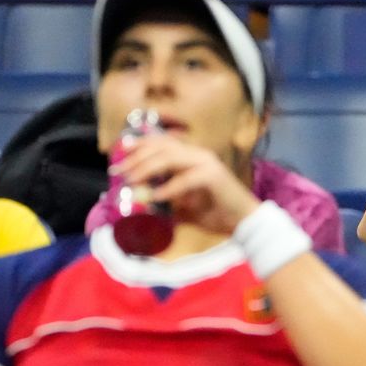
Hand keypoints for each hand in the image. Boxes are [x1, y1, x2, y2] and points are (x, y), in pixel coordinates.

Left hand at [114, 132, 260, 232]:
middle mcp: (198, 155)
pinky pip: (185, 179)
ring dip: (147, 169)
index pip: (161, 143)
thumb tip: (143, 205)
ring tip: (133, 181)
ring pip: (169, 158)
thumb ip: (167, 203)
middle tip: (120, 171)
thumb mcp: (186, 208)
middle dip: (136, 157)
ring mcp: (207, 163)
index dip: (139, 145)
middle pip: (161, 147)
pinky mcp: (213, 177)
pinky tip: (155, 197)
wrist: (245, 223)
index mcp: (192, 157)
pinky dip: (168, 188)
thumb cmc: (218, 214)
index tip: (119, 154)